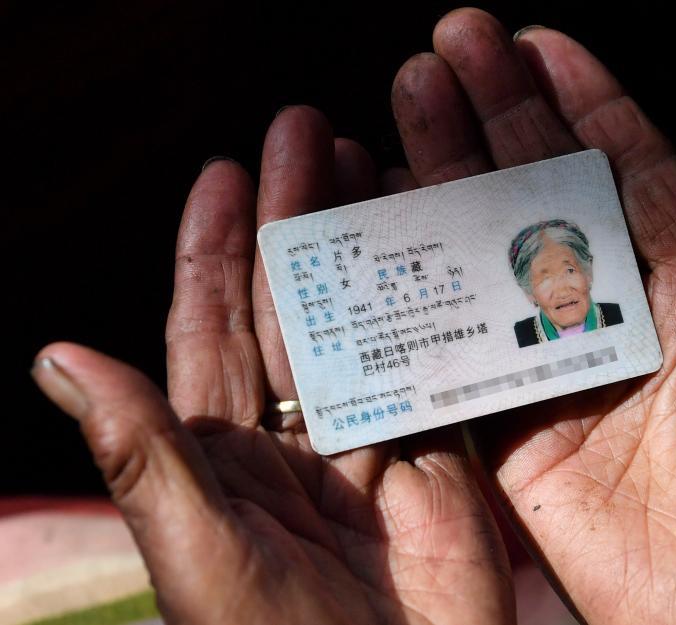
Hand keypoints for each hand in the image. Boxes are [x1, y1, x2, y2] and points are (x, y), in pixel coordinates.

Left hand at [32, 107, 514, 623]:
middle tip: (304, 135)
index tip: (222, 174)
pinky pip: (431, 371)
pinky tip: (438, 253)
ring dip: (365, 251)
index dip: (214, 252)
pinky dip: (436, 312)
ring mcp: (367, 444)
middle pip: (291, 309)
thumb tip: (56, 357)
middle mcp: (292, 438)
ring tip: (369, 167)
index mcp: (222, 456)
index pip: (211, 332)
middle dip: (294, 222)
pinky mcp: (434, 462)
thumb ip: (144, 454)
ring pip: (361, 326)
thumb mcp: (198, 555)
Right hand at [390, 8, 675, 623]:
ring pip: (489, 258)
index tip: (533, 42)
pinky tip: (385, 230)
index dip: (581, 102)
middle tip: (445, 51)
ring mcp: (555, 368)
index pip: (629, 170)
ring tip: (404, 109)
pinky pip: (458, 346)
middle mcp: (614, 316)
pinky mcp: (512, 428)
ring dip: (447, 185)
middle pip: (541, 198)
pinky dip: (421, 291)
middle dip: (495, 119)